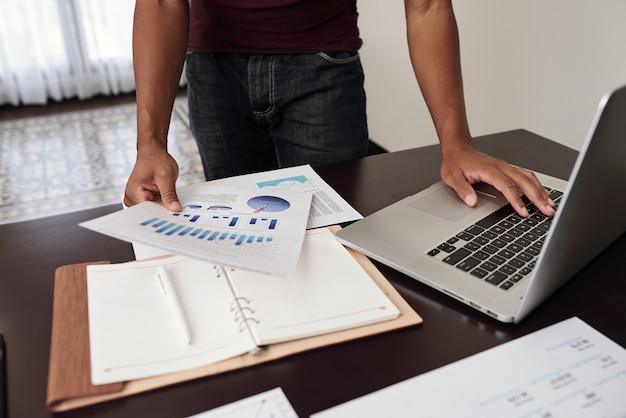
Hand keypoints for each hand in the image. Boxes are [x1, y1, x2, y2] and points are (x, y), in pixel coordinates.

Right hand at [123, 145, 182, 211]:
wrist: (153, 153)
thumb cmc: (156, 159)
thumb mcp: (166, 176)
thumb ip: (169, 194)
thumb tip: (175, 209)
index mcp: (134, 192)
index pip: (145, 212)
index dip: (159, 215)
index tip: (172, 218)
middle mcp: (131, 197)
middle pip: (147, 214)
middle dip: (162, 213)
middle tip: (176, 213)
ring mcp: (136, 199)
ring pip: (151, 212)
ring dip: (162, 209)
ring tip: (171, 205)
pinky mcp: (143, 199)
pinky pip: (153, 207)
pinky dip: (161, 206)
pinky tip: (168, 203)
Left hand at [440, 143, 555, 216]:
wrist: (458, 149)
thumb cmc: (455, 162)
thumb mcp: (452, 177)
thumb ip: (462, 189)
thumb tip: (471, 201)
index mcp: (489, 169)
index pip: (506, 186)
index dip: (516, 199)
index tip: (523, 212)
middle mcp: (501, 167)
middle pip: (524, 181)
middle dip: (537, 197)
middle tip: (547, 210)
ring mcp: (506, 167)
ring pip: (528, 178)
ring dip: (541, 191)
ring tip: (551, 204)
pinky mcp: (508, 169)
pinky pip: (526, 176)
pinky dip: (537, 185)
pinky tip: (543, 194)